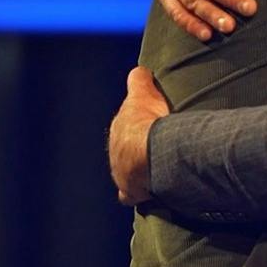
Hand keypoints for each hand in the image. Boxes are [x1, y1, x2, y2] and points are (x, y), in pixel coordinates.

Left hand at [108, 67, 170, 205]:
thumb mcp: (143, 93)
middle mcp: (115, 153)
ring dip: (135, 173)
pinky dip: (136, 194)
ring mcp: (120, 174)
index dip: (134, 128)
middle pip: (123, 152)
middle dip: (133, 152)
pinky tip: (145, 194)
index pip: (123, 128)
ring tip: (151, 174)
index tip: (144, 130)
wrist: (150, 152)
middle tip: (151, 152)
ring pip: (124, 174)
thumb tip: (139, 71)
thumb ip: (139, 81)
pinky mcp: (130, 191)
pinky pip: (130, 195)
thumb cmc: (147, 122)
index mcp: (118, 130)